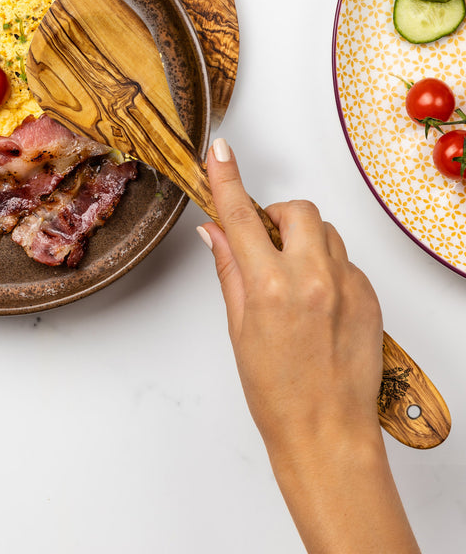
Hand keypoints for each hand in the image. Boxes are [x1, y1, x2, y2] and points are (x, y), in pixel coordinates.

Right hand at [198, 138, 419, 553]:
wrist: (327, 433)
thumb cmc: (277, 393)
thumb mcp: (239, 328)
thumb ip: (229, 271)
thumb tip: (216, 234)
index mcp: (270, 287)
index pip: (241, 216)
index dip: (225, 178)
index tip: (220, 151)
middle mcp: (312, 279)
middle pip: (296, 210)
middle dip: (277, 214)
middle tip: (264, 240)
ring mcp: (347, 286)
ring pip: (325, 231)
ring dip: (303, 239)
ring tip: (291, 275)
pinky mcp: (370, 296)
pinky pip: (345, 260)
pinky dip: (326, 266)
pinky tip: (316, 299)